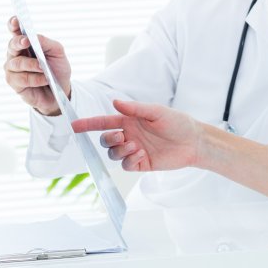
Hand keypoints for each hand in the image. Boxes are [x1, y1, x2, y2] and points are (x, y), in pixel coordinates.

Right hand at [3, 16, 71, 115]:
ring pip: (17, 63)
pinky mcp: (14, 83)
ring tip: (44, 69)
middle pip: (12, 45)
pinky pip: (21, 78)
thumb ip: (46, 42)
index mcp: (26, 44)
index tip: (16, 20)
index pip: (16, 31)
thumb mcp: (57, 53)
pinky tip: (44, 80)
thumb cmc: (57, 69)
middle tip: (26, 41)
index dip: (14, 24)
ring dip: (32, 65)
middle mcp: (16, 54)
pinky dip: (35, 78)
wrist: (61, 91)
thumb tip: (33, 37)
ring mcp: (13, 69)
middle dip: (19, 42)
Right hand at [71, 100, 204, 171]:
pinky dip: (129, 160)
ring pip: (113, 154)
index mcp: (130, 120)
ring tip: (136, 146)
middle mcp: (129, 135)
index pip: (104, 122)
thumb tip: (115, 102)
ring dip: (120, 151)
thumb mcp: (157, 112)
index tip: (74, 125)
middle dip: (108, 139)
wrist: (194, 141)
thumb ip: (136, 109)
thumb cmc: (178, 122)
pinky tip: (140, 154)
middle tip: (121, 137)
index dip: (88, 124)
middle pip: (105, 140)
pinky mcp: (141, 163)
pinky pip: (126, 165)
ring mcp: (134, 150)